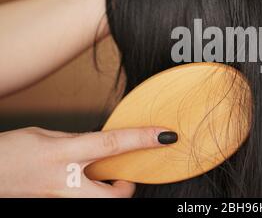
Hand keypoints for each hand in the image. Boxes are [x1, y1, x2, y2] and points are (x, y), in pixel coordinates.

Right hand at [0, 126, 177, 197]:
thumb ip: (75, 139)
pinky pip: (80, 201)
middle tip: (120, 177)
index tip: (165, 135)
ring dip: (104, 192)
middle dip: (126, 189)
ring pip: (97, 203)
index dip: (142, 139)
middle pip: (114, 195)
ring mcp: (59, 199)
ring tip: (94, 179)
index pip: (112, 144)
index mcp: (63, 153)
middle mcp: (64, 181)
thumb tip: (98, 141)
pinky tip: (76, 181)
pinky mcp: (54, 205)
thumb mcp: (45, 135)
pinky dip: (87, 193)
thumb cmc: (9, 152)